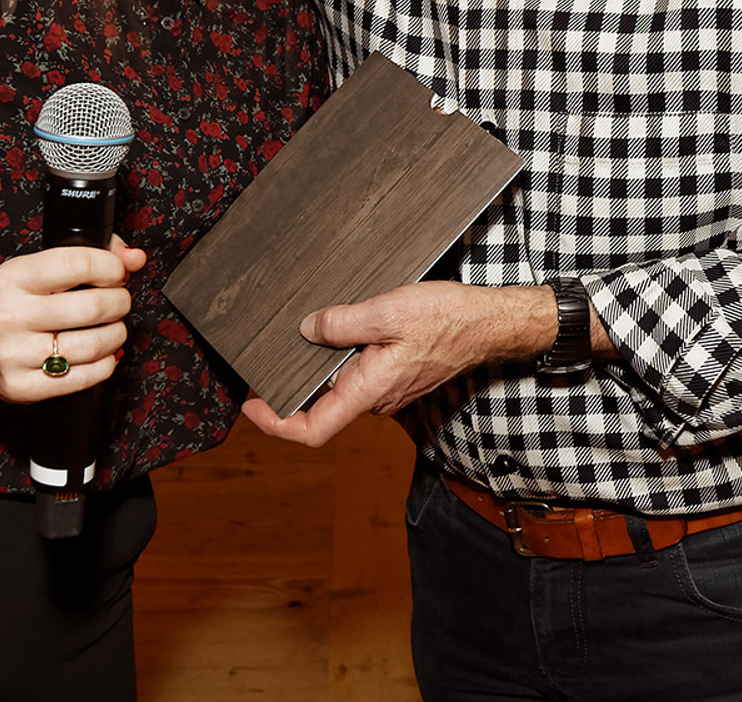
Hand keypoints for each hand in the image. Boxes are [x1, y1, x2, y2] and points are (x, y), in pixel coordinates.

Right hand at [0, 238, 146, 402]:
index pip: (77, 264)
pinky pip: (85, 376)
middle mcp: (10, 315)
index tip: (117, 272)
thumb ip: (87, 257)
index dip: (111, 267)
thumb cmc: (10, 303)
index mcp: (12, 278)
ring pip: (93, 344)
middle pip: (92, 307)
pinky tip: (102, 352)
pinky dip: (106, 362)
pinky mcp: (23, 387)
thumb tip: (134, 257)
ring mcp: (14, 354)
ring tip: (113, 326)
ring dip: (117, 333)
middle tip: (118, 300)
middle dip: (120, 302)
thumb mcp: (36, 270)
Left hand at [241, 282, 553, 447]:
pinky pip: (357, 376)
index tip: (252, 405)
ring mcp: (386, 390)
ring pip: (339, 389)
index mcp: (369, 391)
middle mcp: (375, 399)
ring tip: (292, 339)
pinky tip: (332, 331)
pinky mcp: (395, 376)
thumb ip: (343, 323)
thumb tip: (307, 329)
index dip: (275, 425)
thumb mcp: (388, 311)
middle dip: (288, 390)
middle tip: (260, 363)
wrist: (489, 323)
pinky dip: (337, 361)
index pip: (312, 430)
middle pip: (320, 409)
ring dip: (314, 370)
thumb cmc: (447, 319)